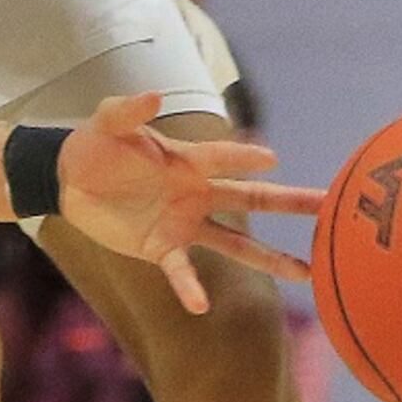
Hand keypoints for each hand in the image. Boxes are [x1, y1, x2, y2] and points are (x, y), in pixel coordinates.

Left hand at [51, 92, 321, 312]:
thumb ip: (128, 111)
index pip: (223, 158)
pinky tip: (201, 306)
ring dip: (270, 258)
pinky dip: (190, 287)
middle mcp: (197, 192)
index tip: (270, 159)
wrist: (71, 180)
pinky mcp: (162, 248)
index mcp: (189, 159)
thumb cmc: (97, 142)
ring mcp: (184, 223)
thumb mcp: (107, 121)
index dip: (242, 157)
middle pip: (253, 198)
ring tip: (307, 272)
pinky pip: (182, 271)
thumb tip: (153, 95)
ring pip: (237, 243)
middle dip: (290, 202)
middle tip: (331, 206)